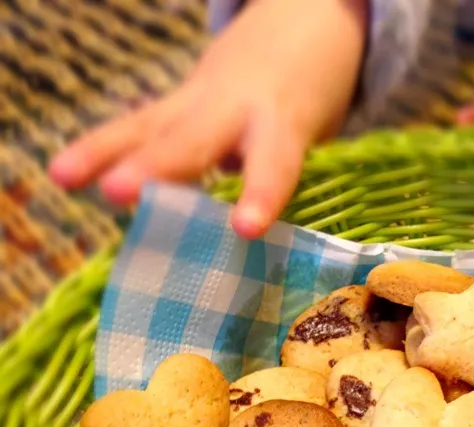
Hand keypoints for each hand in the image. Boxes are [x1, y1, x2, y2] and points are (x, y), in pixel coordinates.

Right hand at [49, 0, 367, 237]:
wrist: (303, 24)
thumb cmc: (307, 104)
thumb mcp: (312, 144)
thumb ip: (284, 188)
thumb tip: (255, 254)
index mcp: (282, 124)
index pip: (273, 163)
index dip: (260, 194)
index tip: (245, 228)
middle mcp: (233, 109)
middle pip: (192, 140)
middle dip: (156, 168)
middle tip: (118, 192)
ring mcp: (196, 103)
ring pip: (149, 129)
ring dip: (108, 158)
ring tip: (67, 178)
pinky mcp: (172, 106)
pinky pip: (131, 129)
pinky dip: (97, 151)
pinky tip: (62, 174)